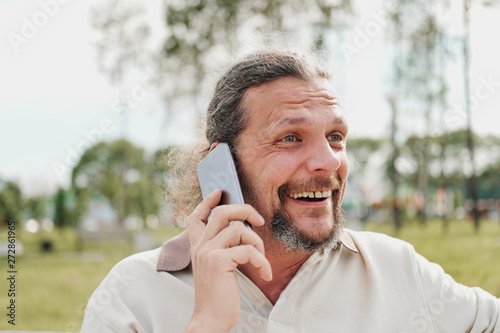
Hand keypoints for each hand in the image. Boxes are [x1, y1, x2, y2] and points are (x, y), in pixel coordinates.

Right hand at [184, 189, 271, 332]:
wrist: (209, 320)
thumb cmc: (218, 295)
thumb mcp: (217, 268)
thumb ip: (223, 248)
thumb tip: (243, 229)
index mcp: (198, 246)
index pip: (196, 216)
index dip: (207, 202)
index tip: (219, 192)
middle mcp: (200, 246)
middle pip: (222, 213)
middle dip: (245, 210)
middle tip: (259, 221)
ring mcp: (208, 252)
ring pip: (240, 229)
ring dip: (258, 244)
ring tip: (261, 261)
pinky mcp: (218, 261)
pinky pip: (249, 250)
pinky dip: (262, 261)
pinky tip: (265, 273)